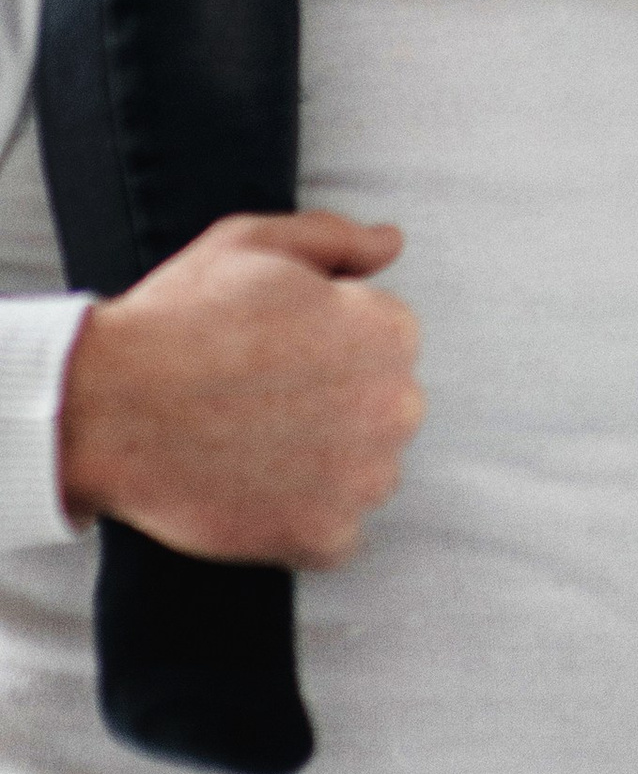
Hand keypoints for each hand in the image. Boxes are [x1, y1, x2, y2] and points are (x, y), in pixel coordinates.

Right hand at [58, 211, 424, 566]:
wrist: (105, 406)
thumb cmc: (176, 319)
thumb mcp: (253, 245)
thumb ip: (336, 239)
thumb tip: (391, 243)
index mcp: (390, 330)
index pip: (386, 345)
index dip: (325, 346)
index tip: (274, 352)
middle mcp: (395, 405)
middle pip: (382, 412)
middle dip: (335, 408)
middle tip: (257, 402)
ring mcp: (363, 477)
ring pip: (363, 475)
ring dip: (321, 468)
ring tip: (248, 444)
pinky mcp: (326, 535)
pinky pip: (334, 535)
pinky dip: (298, 523)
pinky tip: (249, 490)